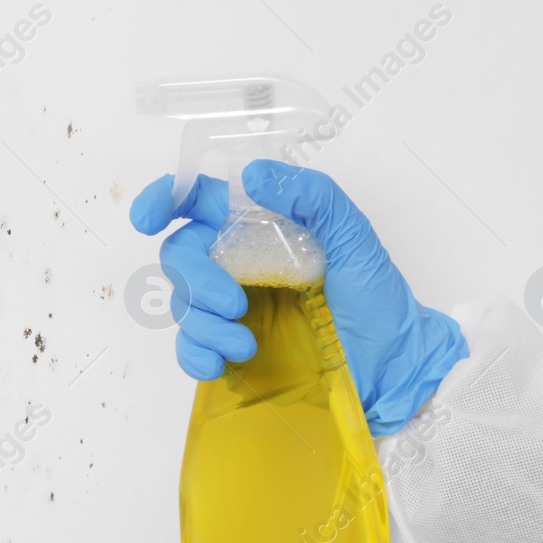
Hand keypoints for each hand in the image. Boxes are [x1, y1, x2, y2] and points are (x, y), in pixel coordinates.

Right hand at [128, 159, 468, 435]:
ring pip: (182, 306)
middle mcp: (239, 264)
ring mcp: (232, 310)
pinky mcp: (231, 351)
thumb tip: (254, 174)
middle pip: (181, 255)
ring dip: (203, 324)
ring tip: (246, 343)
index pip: (199, 202)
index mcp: (261, 226)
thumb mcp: (355, 237)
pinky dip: (196, 356)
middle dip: (196, 279)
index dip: (165, 200)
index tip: (149, 218)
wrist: (393, 367)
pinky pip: (190, 351)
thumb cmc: (379, 299)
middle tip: (235, 302)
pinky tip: (223, 362)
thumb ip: (312, 197)